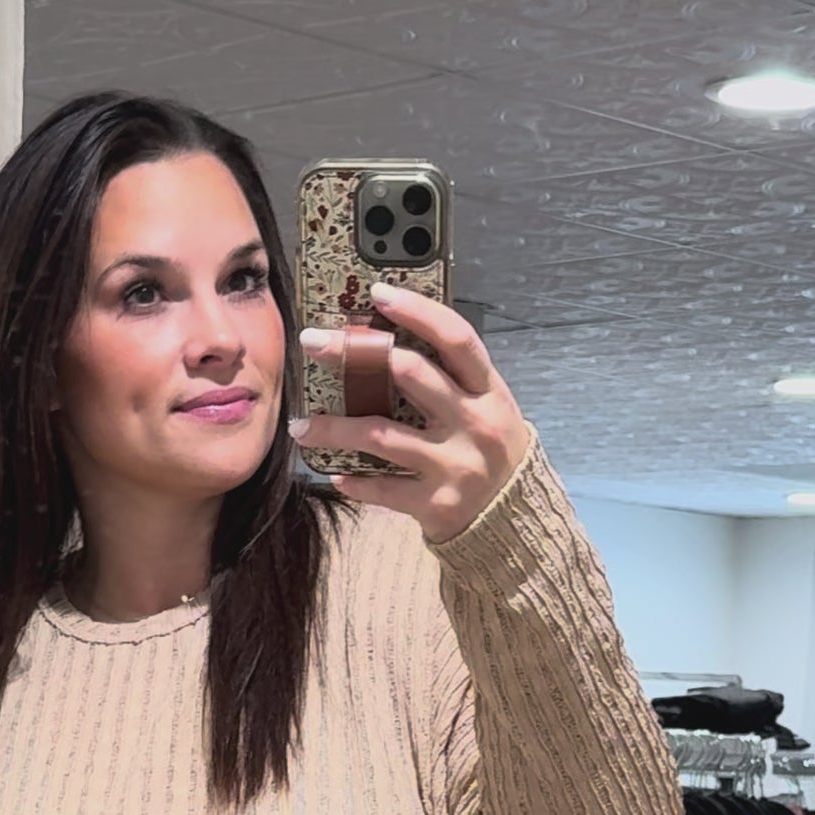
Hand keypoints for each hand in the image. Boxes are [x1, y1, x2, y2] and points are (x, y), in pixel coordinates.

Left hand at [295, 283, 532, 542]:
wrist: (514, 520)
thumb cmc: (488, 449)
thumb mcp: (484, 406)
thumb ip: (450, 377)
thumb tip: (388, 337)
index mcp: (488, 390)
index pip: (456, 339)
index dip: (418, 311)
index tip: (378, 293)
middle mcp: (474, 424)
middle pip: (411, 375)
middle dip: (354, 354)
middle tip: (314, 342)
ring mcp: (455, 465)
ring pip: (381, 436)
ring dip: (334, 428)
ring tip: (300, 426)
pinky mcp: (436, 504)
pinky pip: (383, 489)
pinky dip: (354, 481)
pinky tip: (335, 474)